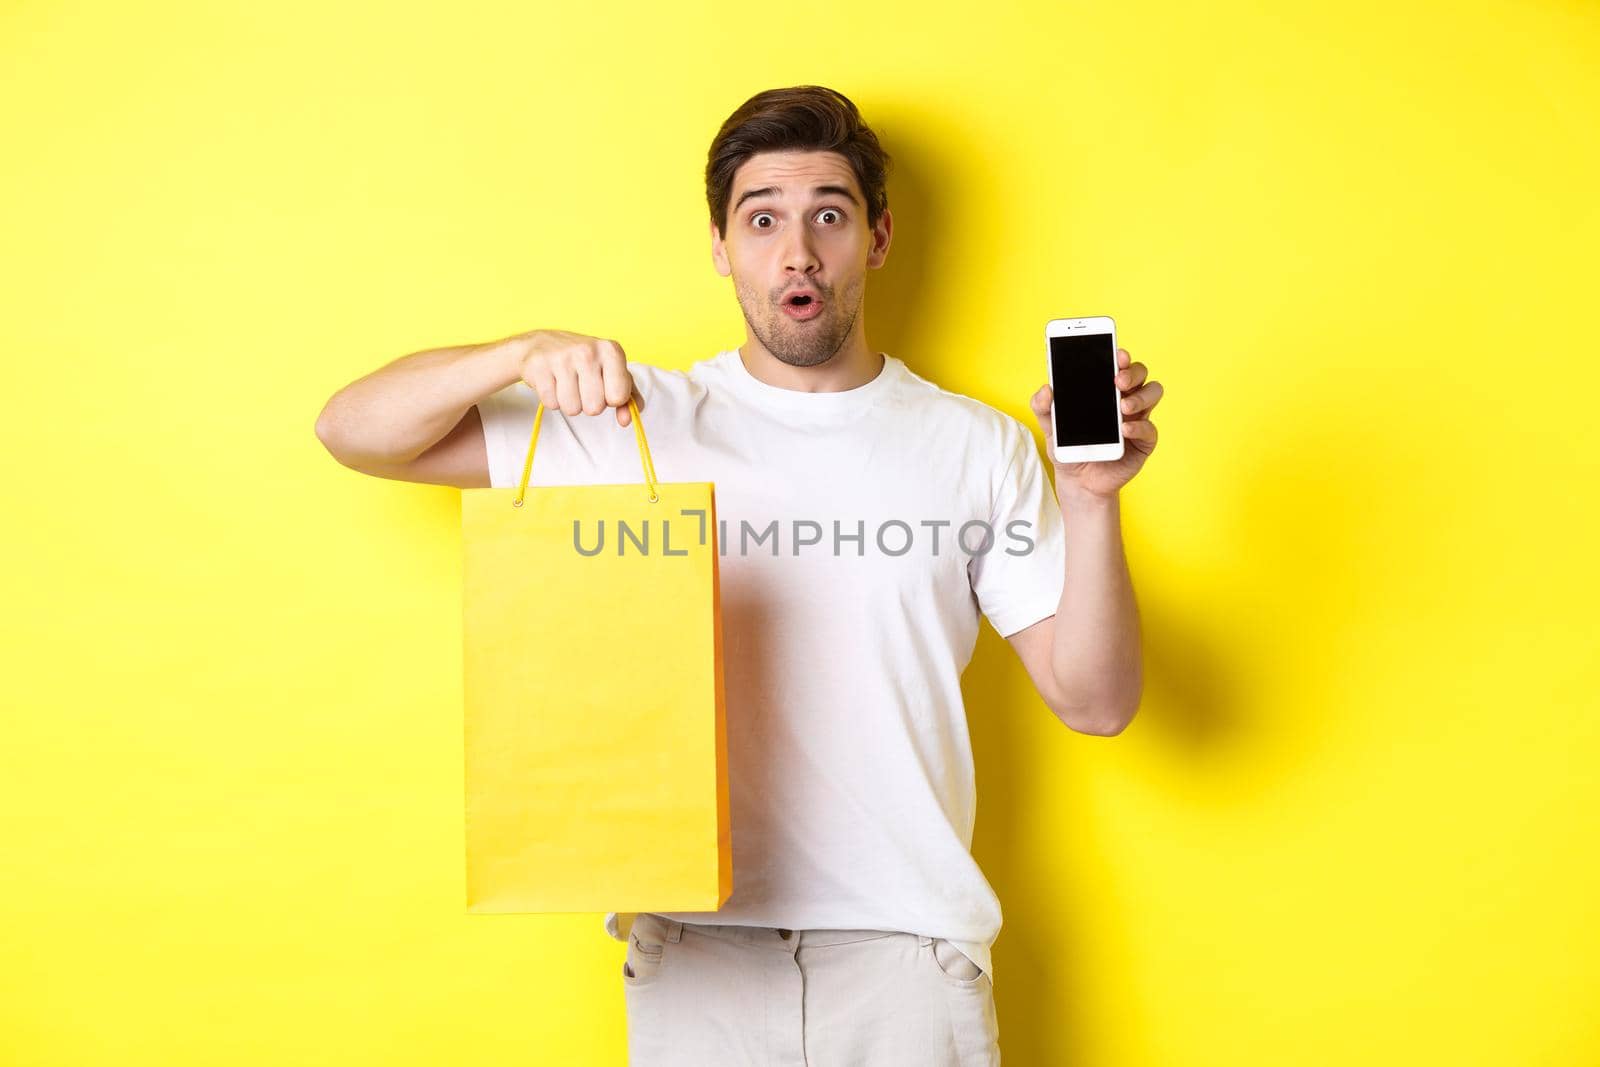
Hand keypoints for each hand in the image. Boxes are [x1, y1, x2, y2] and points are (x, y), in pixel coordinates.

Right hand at [513, 329, 640, 426]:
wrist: (542, 345)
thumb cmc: (584, 362)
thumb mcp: (612, 373)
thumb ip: (628, 398)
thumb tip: (627, 420)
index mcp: (611, 350)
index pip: (619, 397)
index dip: (611, 399)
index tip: (604, 385)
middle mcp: (588, 351)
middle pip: (595, 408)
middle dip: (589, 404)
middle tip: (582, 385)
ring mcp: (562, 357)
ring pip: (572, 409)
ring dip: (570, 403)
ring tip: (566, 384)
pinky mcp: (539, 366)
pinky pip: (551, 404)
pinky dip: (552, 399)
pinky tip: (552, 382)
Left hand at [1029, 346, 1160, 499]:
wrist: (1077, 481)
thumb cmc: (1068, 446)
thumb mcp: (1049, 426)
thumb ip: (1042, 406)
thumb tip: (1046, 389)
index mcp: (1104, 388)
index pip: (1117, 363)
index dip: (1120, 355)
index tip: (1116, 353)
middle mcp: (1125, 398)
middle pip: (1140, 373)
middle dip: (1132, 371)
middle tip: (1117, 380)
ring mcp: (1137, 418)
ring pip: (1153, 393)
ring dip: (1140, 396)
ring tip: (1122, 407)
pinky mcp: (1143, 441)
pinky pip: (1151, 429)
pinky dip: (1139, 427)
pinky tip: (1124, 430)